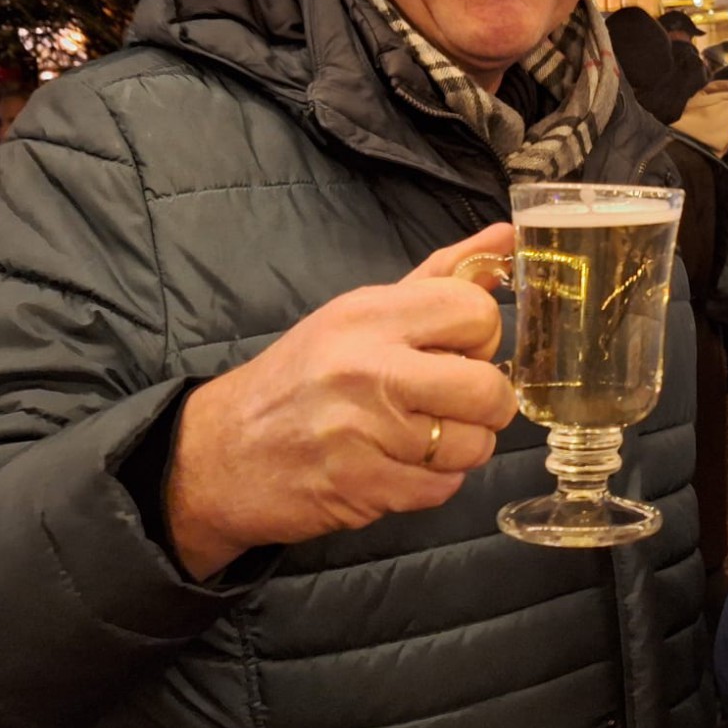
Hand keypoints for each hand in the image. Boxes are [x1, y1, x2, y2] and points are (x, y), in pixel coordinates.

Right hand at [164, 224, 518, 579]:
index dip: (482, 337)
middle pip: (489, 388)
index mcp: (368, 315)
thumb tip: (506, 238)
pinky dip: (433, 481)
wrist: (221, 453)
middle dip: (486, 401)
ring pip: (474, 445)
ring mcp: (364, 433)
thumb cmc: (301, 376)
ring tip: (423, 436)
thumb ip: (440, 275)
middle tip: (455, 402)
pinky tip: (400, 465)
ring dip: (461, 446)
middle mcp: (367, 369)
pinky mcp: (363, 489)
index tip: (458, 350)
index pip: (478, 312)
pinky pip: (444, 488)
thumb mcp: (360, 312)